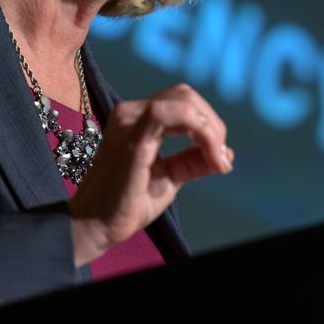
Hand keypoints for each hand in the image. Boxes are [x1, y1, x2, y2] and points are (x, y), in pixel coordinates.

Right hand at [68, 83, 233, 265]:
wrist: (97, 226)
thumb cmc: (127, 203)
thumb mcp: (170, 177)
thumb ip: (193, 161)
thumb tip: (226, 154)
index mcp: (137, 119)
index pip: (182, 102)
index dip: (208, 123)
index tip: (219, 156)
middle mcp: (130, 112)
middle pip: (186, 96)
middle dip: (213, 124)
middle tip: (221, 157)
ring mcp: (129, 121)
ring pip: (184, 100)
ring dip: (210, 127)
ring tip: (217, 157)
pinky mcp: (133, 138)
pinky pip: (173, 114)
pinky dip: (201, 130)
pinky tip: (209, 154)